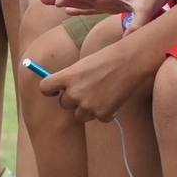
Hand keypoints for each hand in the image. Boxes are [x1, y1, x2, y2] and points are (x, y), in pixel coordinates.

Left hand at [38, 35, 155, 121]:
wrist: (131, 61)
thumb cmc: (108, 58)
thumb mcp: (83, 64)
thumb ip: (71, 77)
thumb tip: (63, 88)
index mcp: (67, 77)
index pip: (45, 88)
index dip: (50, 90)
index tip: (56, 90)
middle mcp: (75, 93)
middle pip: (64, 104)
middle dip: (74, 99)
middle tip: (88, 88)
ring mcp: (88, 105)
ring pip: (79, 115)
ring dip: (87, 108)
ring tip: (101, 94)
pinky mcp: (102, 113)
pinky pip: (98, 119)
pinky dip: (105, 112)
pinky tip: (112, 99)